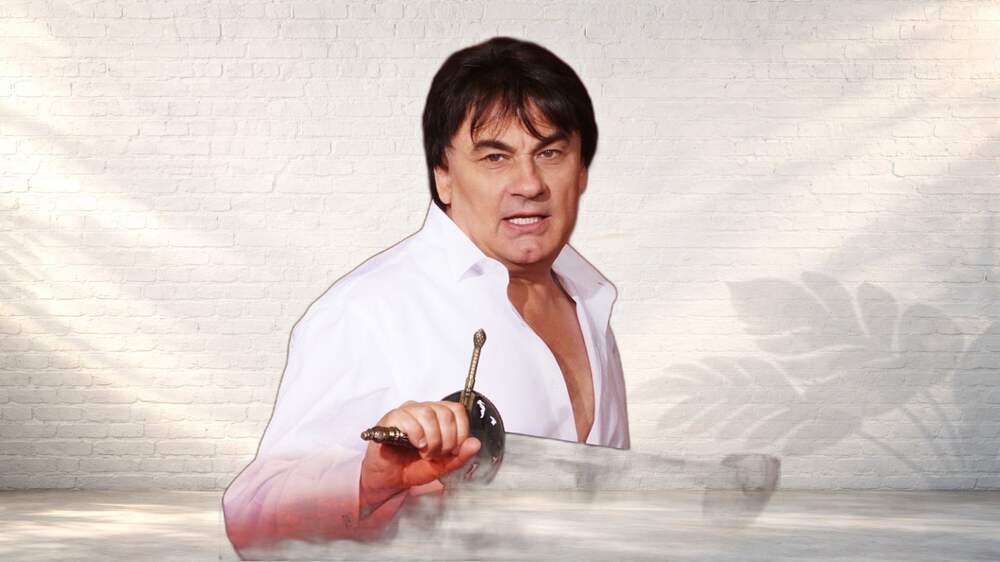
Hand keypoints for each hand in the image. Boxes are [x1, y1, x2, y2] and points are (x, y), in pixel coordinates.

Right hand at [358, 400, 480, 514]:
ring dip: (431, 438)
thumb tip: (475, 444)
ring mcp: (407, 412)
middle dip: (446, 440)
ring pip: (428, 413)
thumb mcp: (442, 465)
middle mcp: (423, 410)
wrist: (390, 479)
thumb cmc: (413, 467)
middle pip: (445, 413)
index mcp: (438, 417)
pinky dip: (416, 434)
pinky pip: (407, 418)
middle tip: (436, 454)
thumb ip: (460, 456)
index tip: (455, 449)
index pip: (457, 410)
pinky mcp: (391, 418)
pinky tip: (416, 444)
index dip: (461, 431)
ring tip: (424, 451)